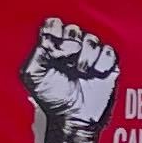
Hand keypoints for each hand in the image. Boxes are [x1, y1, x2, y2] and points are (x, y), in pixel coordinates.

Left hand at [19, 15, 121, 142]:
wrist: (73, 118)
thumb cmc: (51, 99)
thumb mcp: (32, 76)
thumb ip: (37, 52)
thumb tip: (55, 41)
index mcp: (52, 47)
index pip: (54, 24)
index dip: (54, 32)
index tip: (52, 49)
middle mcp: (71, 48)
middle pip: (74, 29)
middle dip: (70, 46)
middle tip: (66, 65)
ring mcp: (90, 56)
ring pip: (92, 39)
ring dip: (86, 57)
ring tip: (80, 73)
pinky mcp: (107, 65)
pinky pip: (108, 51)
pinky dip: (102, 62)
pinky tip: (95, 75)